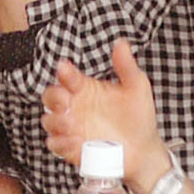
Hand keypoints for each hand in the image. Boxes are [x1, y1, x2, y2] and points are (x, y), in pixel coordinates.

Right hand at [39, 39, 165, 172]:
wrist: (144, 149)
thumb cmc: (139, 117)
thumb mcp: (136, 87)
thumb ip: (126, 66)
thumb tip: (122, 44)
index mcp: (86, 89)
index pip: (67, 76)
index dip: (64, 72)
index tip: (66, 71)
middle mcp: (76, 107)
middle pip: (51, 97)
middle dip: (54, 97)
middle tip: (66, 101)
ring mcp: (72, 128)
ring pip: (49, 120)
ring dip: (56, 121)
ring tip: (72, 124)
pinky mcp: (72, 147)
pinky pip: (55, 144)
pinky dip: (61, 143)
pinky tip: (76, 141)